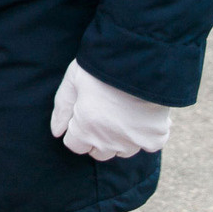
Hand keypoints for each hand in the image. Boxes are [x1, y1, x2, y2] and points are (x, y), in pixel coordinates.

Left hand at [50, 61, 172, 160]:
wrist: (139, 59)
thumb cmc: (100, 68)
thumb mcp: (72, 81)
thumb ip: (62, 109)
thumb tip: (56, 132)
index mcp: (85, 130)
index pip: (75, 145)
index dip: (77, 130)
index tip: (84, 115)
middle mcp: (108, 142)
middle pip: (99, 152)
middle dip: (97, 138)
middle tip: (104, 114)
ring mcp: (133, 142)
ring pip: (123, 151)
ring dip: (121, 138)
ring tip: (124, 113)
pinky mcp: (155, 137)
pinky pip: (149, 145)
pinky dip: (147, 134)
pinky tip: (144, 116)